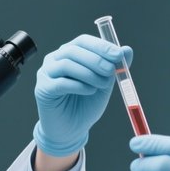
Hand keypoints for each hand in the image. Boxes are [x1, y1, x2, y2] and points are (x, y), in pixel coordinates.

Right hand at [33, 35, 131, 156]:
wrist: (72, 129)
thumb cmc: (86, 104)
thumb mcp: (105, 83)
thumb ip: (114, 67)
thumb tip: (126, 50)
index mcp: (70, 53)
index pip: (83, 41)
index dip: (101, 46)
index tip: (118, 55)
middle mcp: (55, 59)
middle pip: (73, 50)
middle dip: (96, 59)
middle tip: (111, 71)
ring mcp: (46, 73)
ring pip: (67, 64)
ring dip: (89, 73)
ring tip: (102, 85)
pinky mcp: (42, 89)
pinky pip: (61, 83)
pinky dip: (79, 86)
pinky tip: (90, 91)